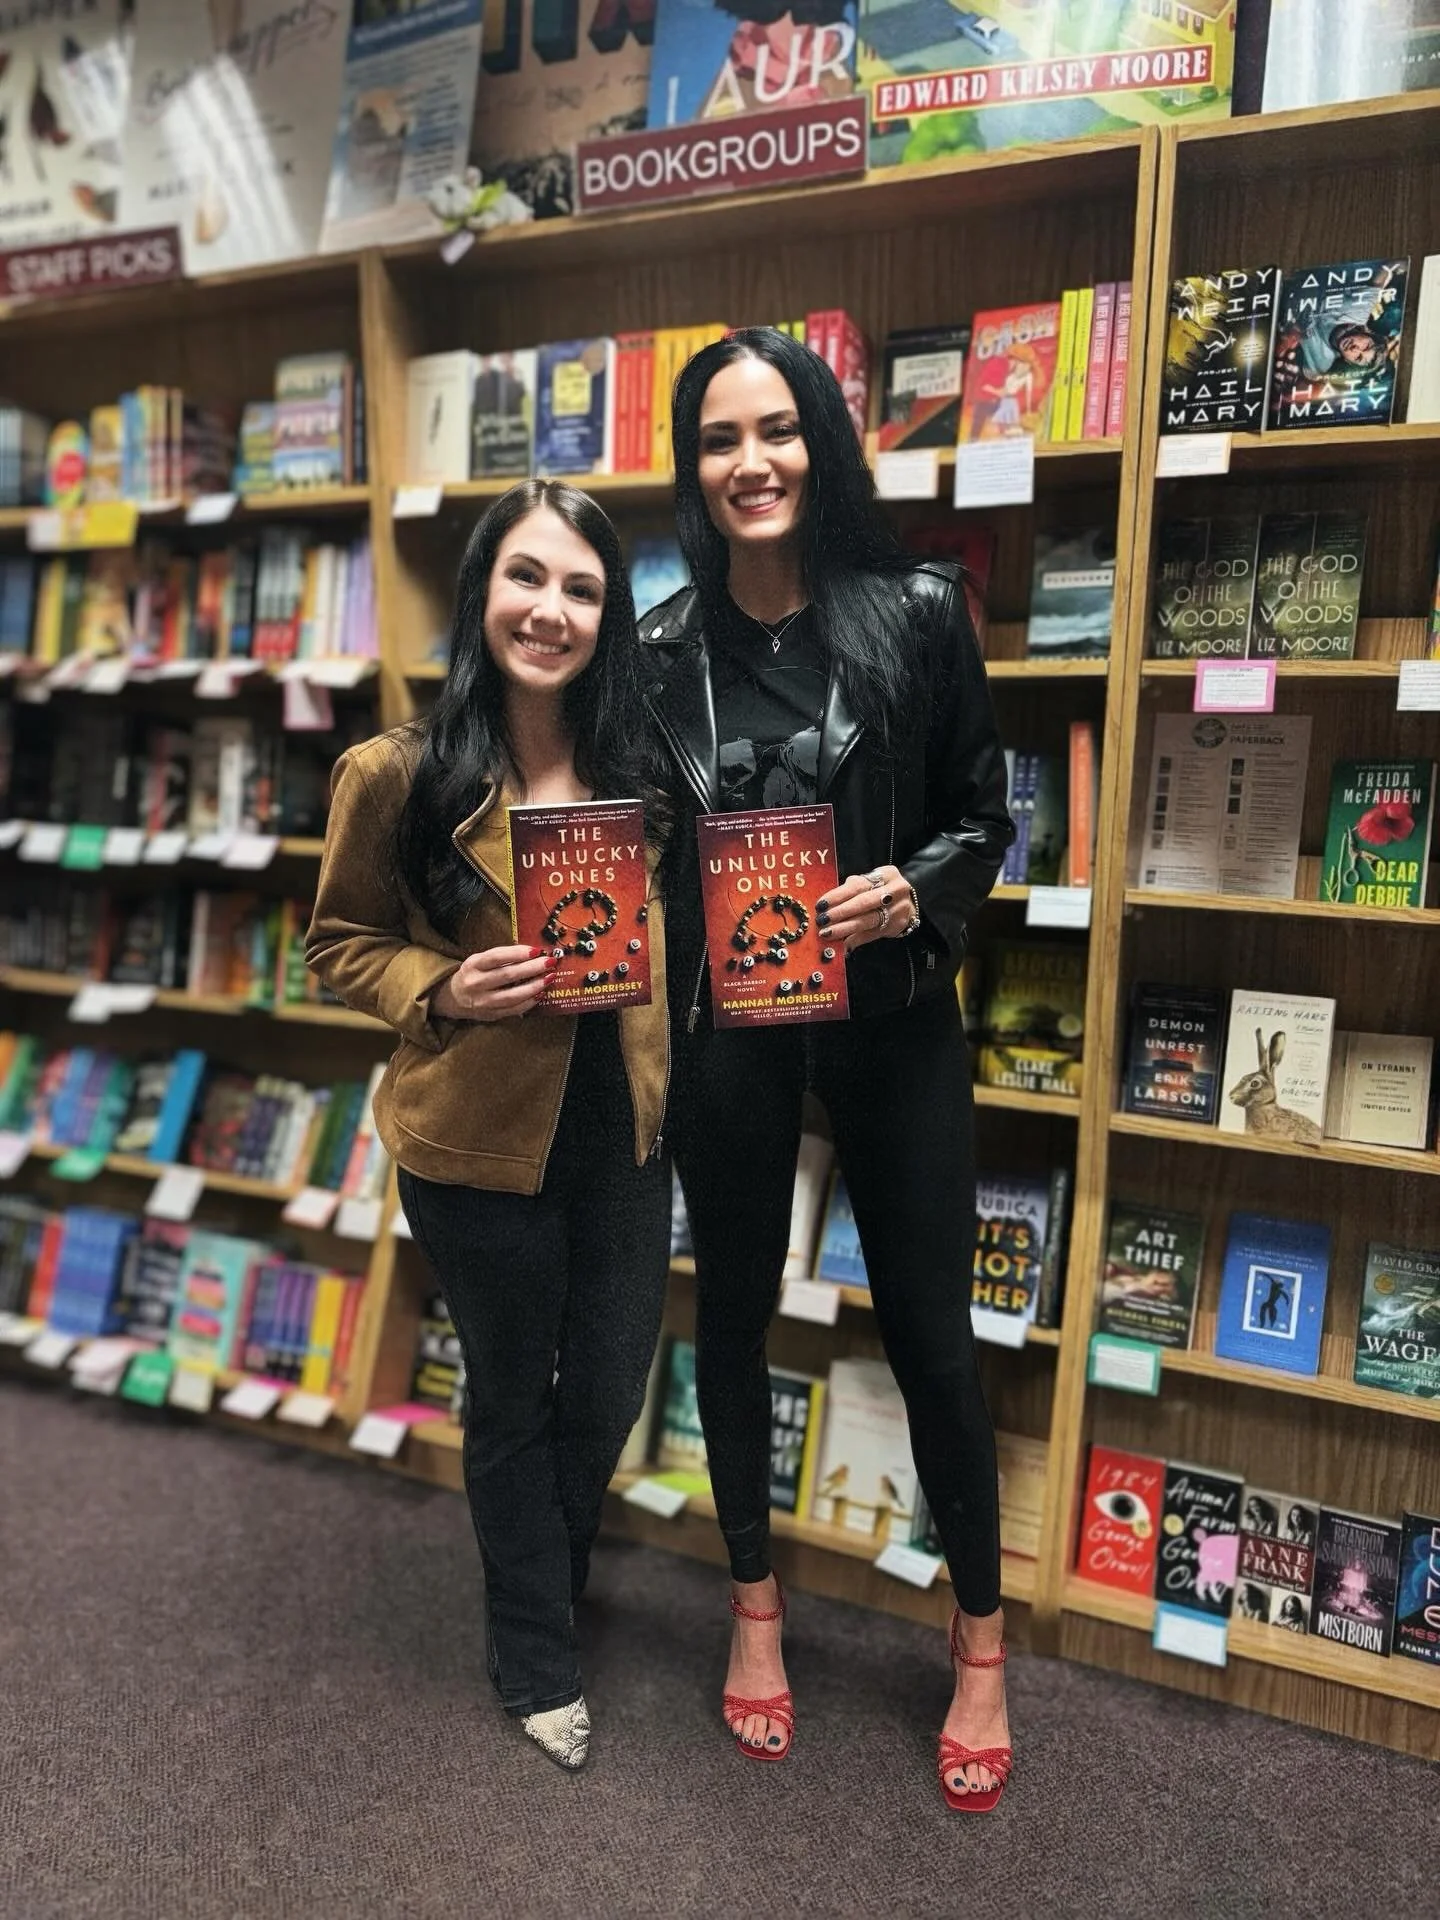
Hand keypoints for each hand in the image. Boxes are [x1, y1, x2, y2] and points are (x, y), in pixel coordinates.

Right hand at [431, 944, 556, 1021]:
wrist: (454, 997)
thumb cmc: (474, 974)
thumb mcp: (480, 961)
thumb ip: (501, 957)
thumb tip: (532, 953)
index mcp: (473, 965)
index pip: (496, 957)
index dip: (517, 953)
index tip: (536, 950)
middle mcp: (476, 983)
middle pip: (507, 975)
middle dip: (532, 968)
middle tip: (549, 962)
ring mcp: (483, 1002)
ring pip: (512, 995)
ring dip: (534, 987)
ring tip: (549, 978)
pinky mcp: (490, 1015)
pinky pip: (513, 1009)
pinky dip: (529, 1002)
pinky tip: (540, 994)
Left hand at [816, 866, 916, 951]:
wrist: (910, 901)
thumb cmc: (881, 889)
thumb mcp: (871, 881)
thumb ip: (852, 888)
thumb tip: (826, 904)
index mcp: (886, 875)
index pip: (858, 885)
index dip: (838, 895)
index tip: (821, 904)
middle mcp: (894, 891)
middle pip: (864, 903)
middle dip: (840, 912)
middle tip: (822, 920)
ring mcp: (897, 910)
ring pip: (867, 920)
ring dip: (845, 928)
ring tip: (827, 933)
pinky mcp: (896, 926)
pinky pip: (871, 934)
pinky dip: (855, 940)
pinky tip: (843, 944)